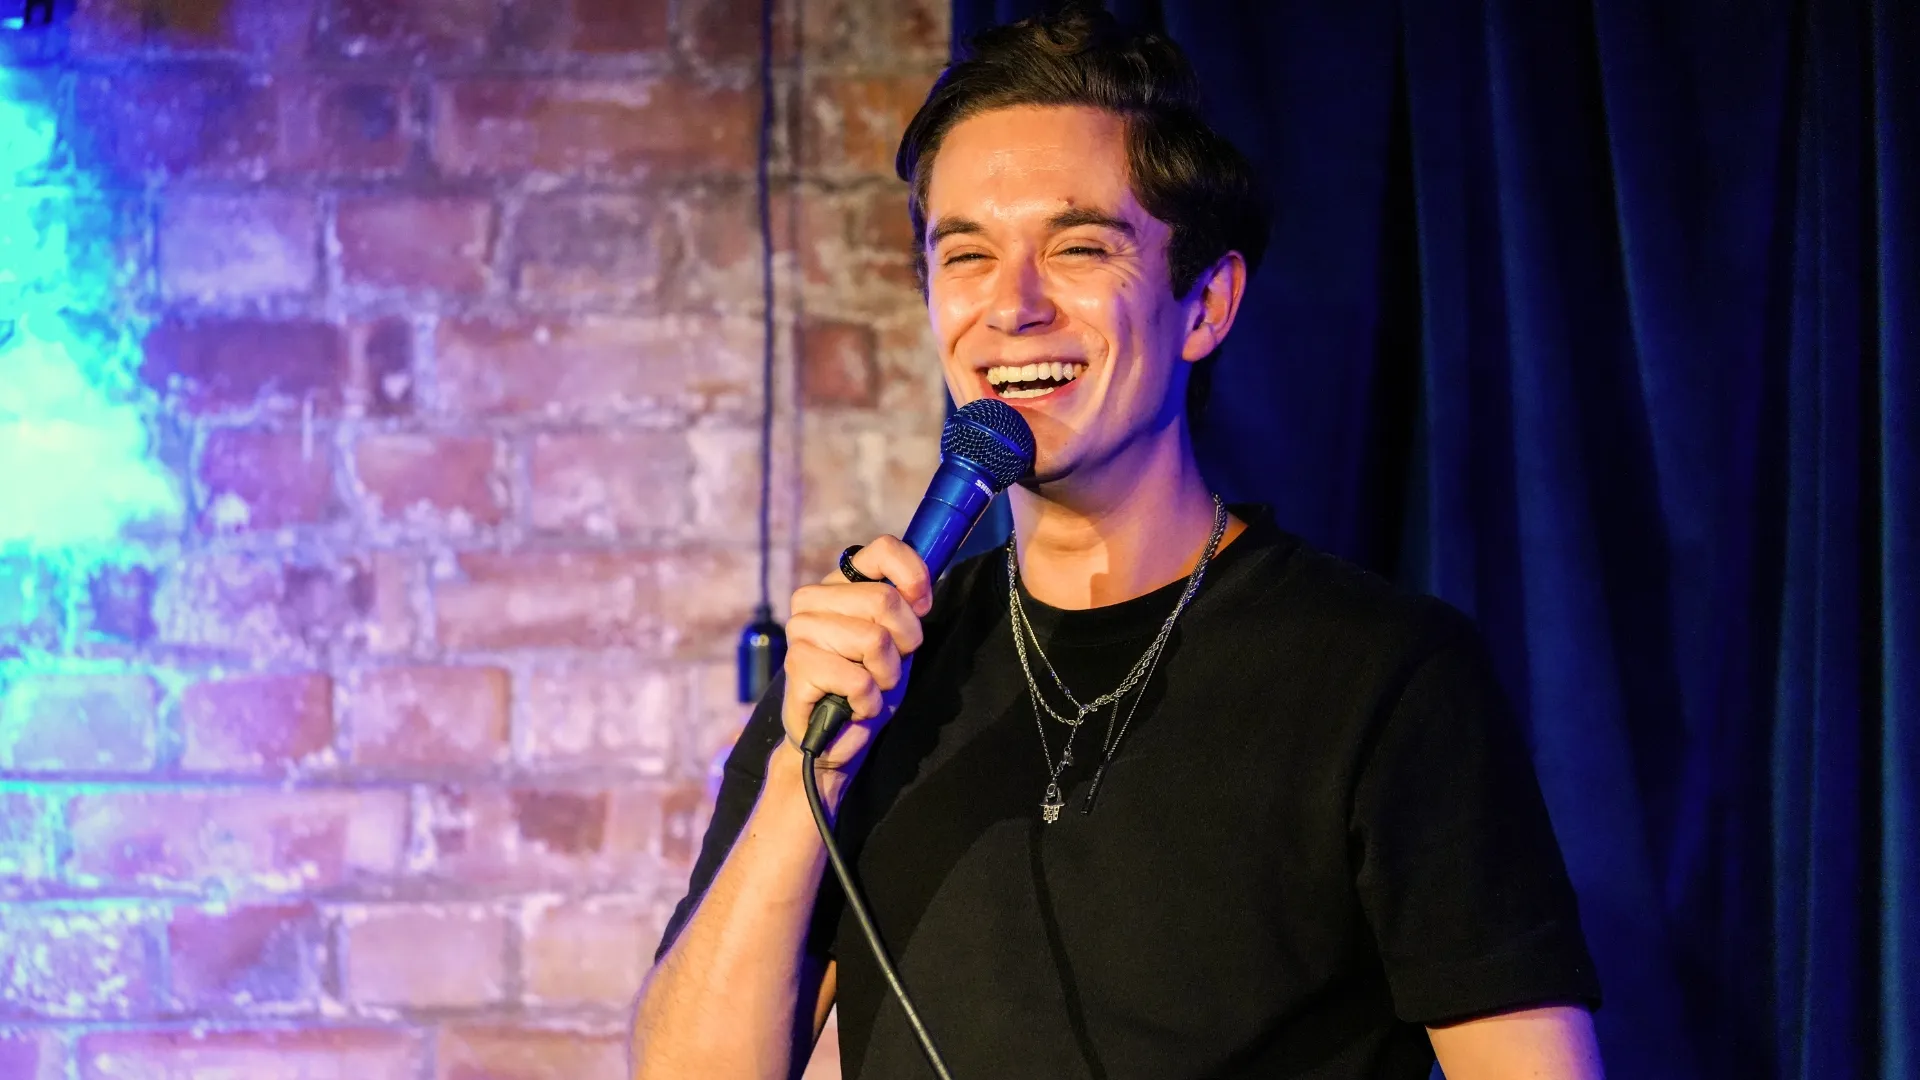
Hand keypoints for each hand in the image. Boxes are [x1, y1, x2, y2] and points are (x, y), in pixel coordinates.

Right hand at [781, 536, 932, 772]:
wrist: (835, 737)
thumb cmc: (867, 680)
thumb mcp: (896, 636)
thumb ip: (904, 604)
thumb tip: (919, 588)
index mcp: (839, 582)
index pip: (883, 549)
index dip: (913, 578)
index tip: (922, 608)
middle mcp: (812, 598)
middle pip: (884, 600)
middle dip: (904, 642)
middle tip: (888, 664)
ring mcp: (800, 630)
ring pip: (873, 640)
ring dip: (886, 675)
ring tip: (870, 685)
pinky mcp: (797, 665)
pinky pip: (858, 679)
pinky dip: (869, 701)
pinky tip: (854, 705)